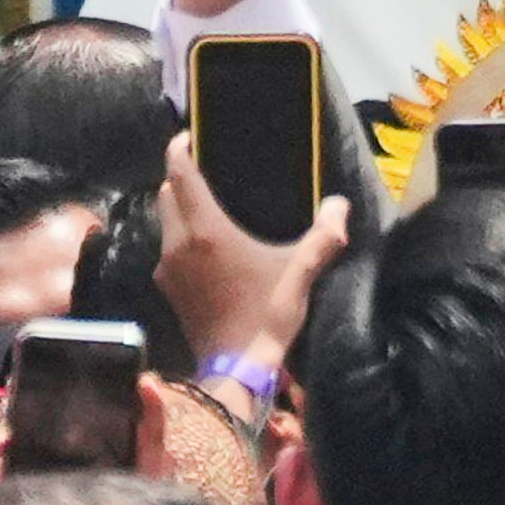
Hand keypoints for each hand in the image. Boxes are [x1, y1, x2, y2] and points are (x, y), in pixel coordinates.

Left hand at [155, 137, 346, 374]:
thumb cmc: (266, 315)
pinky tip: (207, 246)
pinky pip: (167, 248)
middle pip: (166, 193)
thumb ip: (322, 236)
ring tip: (210, 206)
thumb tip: (340, 205)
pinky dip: (181, 237)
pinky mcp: (167, 288)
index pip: (180, 174)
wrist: (236, 368)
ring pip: (164, 221)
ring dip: (180, 208)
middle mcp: (177, 242)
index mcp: (205, 229)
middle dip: (181, 177)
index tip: (190, 135)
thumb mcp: (299, 273)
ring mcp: (167, 267)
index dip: (179, 149)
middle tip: (207, 170)